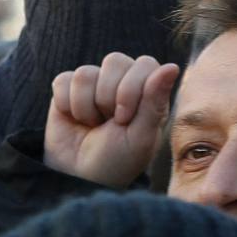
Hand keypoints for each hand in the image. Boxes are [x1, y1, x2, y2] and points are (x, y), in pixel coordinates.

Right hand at [44, 52, 179, 188]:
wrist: (79, 176)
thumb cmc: (118, 160)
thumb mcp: (141, 136)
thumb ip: (154, 101)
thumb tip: (172, 65)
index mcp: (147, 91)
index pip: (145, 64)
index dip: (132, 88)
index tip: (125, 119)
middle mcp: (121, 82)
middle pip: (115, 60)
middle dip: (108, 97)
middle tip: (110, 123)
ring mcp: (93, 84)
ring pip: (85, 73)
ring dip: (86, 106)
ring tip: (92, 124)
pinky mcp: (65, 89)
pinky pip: (64, 81)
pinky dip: (67, 105)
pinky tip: (74, 119)